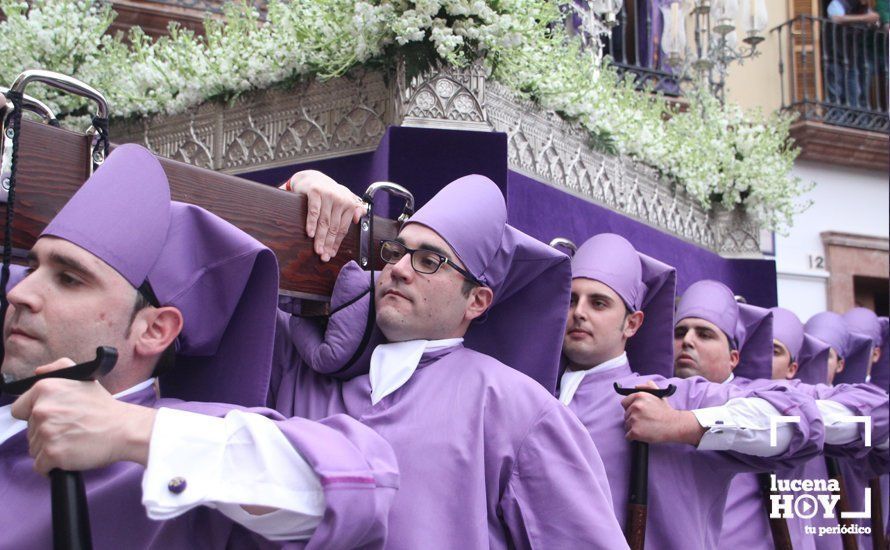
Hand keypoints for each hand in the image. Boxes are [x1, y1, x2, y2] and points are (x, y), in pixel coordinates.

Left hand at [11, 372, 155, 473]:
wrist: (124, 429)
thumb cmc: (104, 408)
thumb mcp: (83, 378)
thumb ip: (58, 368)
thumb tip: (38, 372)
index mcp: (46, 388)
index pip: (19, 408)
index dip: (34, 414)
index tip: (52, 418)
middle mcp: (42, 409)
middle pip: (29, 431)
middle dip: (46, 432)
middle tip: (70, 428)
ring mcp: (46, 432)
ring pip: (34, 449)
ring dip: (50, 448)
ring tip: (72, 440)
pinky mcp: (52, 453)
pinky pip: (40, 466)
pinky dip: (53, 465)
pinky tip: (70, 454)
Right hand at [280, 170, 365, 262]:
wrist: (311, 178)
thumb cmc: (328, 192)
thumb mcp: (343, 198)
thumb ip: (353, 208)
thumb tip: (358, 218)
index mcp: (349, 204)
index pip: (343, 228)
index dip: (337, 243)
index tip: (331, 254)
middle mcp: (340, 199)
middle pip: (334, 227)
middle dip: (328, 244)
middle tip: (323, 256)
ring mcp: (328, 195)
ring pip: (324, 222)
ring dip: (320, 238)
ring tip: (317, 250)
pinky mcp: (315, 192)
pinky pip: (314, 212)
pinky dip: (311, 224)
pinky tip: (310, 234)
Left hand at [620, 380, 704, 445]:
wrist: (675, 425)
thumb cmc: (666, 411)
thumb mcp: (659, 395)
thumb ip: (648, 387)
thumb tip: (636, 386)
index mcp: (639, 396)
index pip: (624, 403)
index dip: (630, 408)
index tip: (638, 412)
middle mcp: (635, 406)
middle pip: (626, 415)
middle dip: (633, 419)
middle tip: (645, 421)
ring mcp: (634, 419)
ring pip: (627, 426)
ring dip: (634, 428)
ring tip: (646, 427)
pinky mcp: (635, 431)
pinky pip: (628, 436)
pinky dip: (634, 437)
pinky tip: (643, 435)